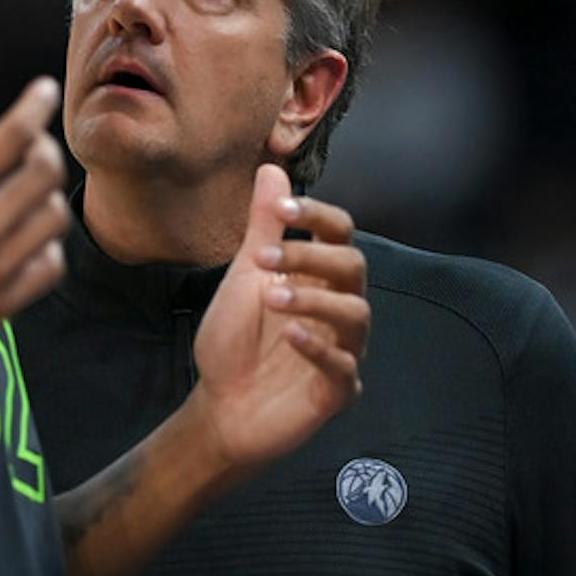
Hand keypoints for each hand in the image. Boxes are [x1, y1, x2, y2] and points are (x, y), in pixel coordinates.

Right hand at [0, 58, 68, 397]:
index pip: (14, 136)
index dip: (35, 105)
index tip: (45, 90)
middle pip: (46, 173)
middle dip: (44, 148)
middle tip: (30, 145)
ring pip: (54, 219)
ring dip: (48, 196)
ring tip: (28, 189)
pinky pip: (50, 267)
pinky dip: (47, 246)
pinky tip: (27, 238)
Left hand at [188, 163, 368, 469]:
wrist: (220, 407)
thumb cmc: (235, 341)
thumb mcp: (244, 278)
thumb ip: (263, 228)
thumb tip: (272, 169)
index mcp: (318, 278)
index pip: (340, 234)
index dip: (317, 217)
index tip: (282, 211)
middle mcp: (337, 308)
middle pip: (353, 267)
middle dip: (312, 256)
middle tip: (264, 259)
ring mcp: (342, 350)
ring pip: (355, 313)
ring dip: (315, 299)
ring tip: (273, 298)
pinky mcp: (335, 391)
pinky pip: (344, 366)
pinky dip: (320, 348)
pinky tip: (291, 337)